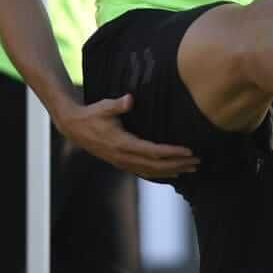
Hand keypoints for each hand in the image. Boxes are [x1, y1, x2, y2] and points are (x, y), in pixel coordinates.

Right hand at [56, 95, 198, 178]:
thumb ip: (118, 105)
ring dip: (172, 171)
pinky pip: (144, 172)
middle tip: (197, 162)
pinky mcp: (121, 163)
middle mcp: (124, 157)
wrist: (75, 128)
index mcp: (123, 144)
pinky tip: (172, 173)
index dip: (172, 153)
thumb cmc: (92, 114)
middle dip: (178, 164)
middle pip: (156, 166)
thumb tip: (130, 99)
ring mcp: (123, 162)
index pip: (153, 152)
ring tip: (190, 169)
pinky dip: (160, 174)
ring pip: (151, 172)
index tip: (188, 151)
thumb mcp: (104, 107)